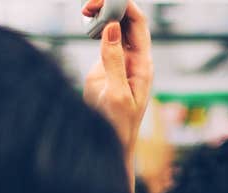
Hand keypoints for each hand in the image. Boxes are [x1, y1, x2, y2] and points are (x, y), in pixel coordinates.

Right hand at [82, 0, 153, 155]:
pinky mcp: (107, 65)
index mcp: (142, 64)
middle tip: (88, 5)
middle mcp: (134, 58)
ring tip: (85, 9)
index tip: (105, 0)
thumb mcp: (116, 93)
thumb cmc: (118, 124)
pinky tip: (87, 22)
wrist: (111, 143)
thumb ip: (114, 61)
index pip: (138, 24)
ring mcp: (121, 60)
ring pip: (116, 28)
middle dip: (111, 6)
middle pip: (127, 21)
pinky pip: (106, 39)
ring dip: (103, 14)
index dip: (124, 6)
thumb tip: (111, 28)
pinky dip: (97, 27)